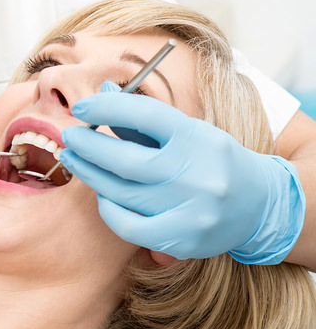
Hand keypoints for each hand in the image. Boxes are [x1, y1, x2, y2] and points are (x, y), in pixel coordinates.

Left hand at [59, 82, 304, 263]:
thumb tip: (102, 90)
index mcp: (198, 138)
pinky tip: (102, 196)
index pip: (145, 114)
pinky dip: (109, 211)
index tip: (80, 108)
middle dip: (88, 147)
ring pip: (122, 193)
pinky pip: (129, 227)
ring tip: (74, 160)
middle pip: (124, 160)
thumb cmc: (211, 159)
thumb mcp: (185, 130)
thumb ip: (141, 116)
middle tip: (68, 138)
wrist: (261, 204)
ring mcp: (192, 210)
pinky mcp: (184, 239)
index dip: (106, 108)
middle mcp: (197, 174)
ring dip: (90, 175)